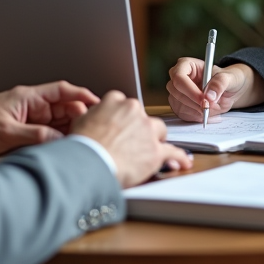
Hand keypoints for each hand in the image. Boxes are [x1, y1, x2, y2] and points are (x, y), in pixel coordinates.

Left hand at [0, 81, 99, 156]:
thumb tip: (61, 141)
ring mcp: (28, 117)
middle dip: (79, 118)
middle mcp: (31, 105)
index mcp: (28, 97)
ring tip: (81, 141)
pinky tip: (63, 147)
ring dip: (68, 130)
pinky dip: (56, 138)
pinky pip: (47, 132)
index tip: (98, 104)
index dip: (82, 96)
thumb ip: (37, 137)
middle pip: (65, 108)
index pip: (63, 91)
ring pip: (57, 122)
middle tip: (91, 132)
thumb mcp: (7, 134)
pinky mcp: (23, 129)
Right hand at [70, 91, 192, 186]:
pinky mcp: (155, 151)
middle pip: (144, 117)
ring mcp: (147, 130)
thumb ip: (93, 115)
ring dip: (155, 140)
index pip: (125, 105)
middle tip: (129, 143)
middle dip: (139, 128)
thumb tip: (93, 115)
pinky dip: (179, 157)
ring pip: (159, 131)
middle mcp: (134, 110)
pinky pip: (173, 152)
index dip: (123, 119)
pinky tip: (183, 162)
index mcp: (115, 101)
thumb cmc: (82, 146)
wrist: (89, 162)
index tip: (121, 127)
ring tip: (147, 152)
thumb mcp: (80, 121)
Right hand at [166, 58, 263, 122]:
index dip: (190, 90)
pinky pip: (183, 115)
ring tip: (214, 108)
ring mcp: (177, 93)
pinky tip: (210, 115)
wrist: (229, 91)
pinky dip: (197, 118)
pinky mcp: (180, 106)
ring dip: (197, 111)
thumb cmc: (228, 79)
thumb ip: (220, 84)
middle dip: (195, 103)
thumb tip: (209, 96)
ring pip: (179, 106)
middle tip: (212, 107)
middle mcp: (178, 78)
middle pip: (176, 93)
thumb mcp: (229, 78)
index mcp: (187, 65)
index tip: (204, 100)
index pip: (179, 77)